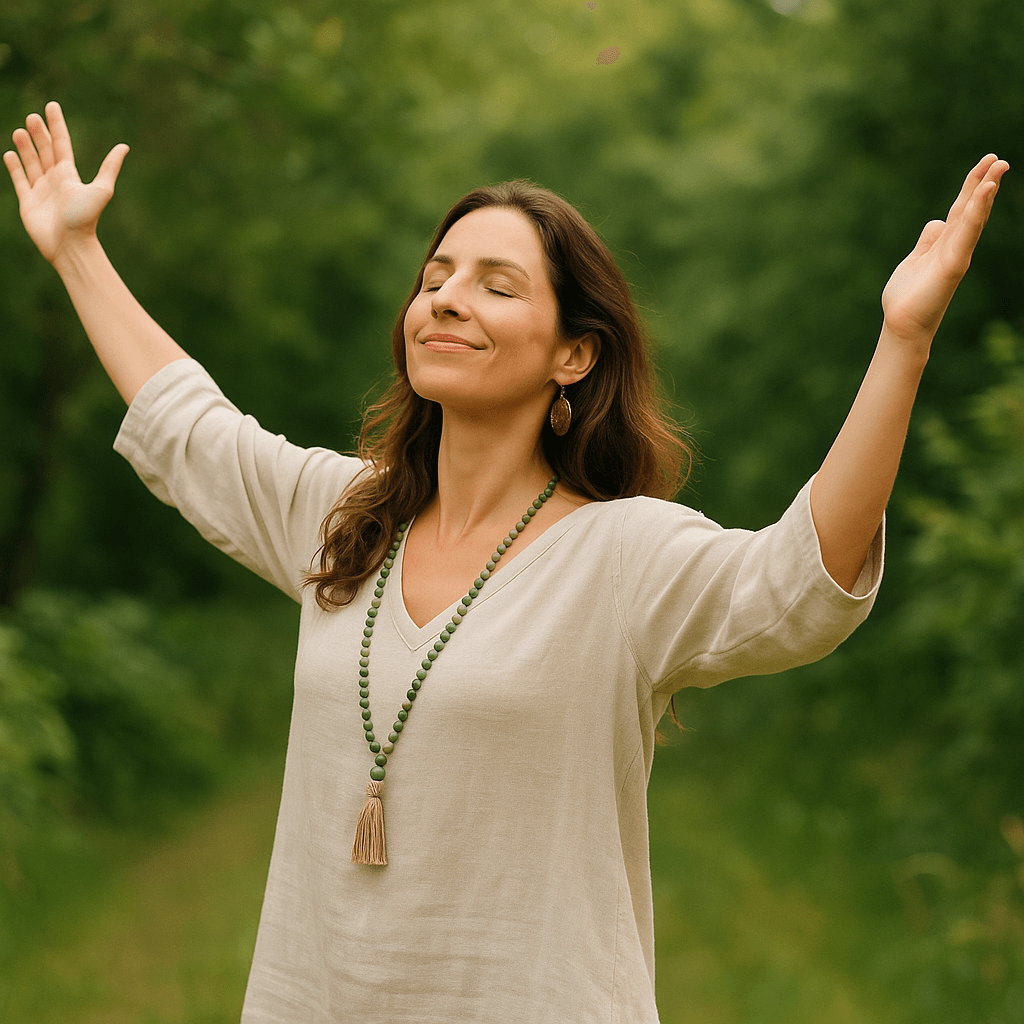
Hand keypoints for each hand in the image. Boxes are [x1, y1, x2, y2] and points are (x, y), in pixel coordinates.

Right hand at [3, 101, 128, 266]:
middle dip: (38, 134)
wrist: (70, 245)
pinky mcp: (28, 202)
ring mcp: (41, 191)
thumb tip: (124, 146)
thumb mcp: (101, 190)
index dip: (57, 126)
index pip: (62, 144)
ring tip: (19, 131)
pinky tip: (9, 153)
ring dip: (25, 147)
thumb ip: (109, 168)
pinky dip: (14, 167)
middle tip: (32, 117)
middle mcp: (56, 181)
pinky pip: (20, 180)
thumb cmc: (86, 219)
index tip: (51, 106)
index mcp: (71, 176)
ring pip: (31, 163)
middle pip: (45, 151)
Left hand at [881, 154, 1008, 348]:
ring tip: (999, 167)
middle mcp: (954, 247)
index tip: (985, 164)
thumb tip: (937, 222)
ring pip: (973, 217)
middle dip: (984, 182)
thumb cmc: (908, 296)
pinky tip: (985, 192)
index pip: (961, 210)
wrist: (902, 324)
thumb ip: (928, 241)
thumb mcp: (916, 259)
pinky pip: (967, 233)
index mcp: (944, 244)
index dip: (972, 187)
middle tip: (999, 159)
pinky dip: (977, 212)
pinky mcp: (953, 264)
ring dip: (985, 191)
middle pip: (971, 208)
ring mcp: (956, 255)